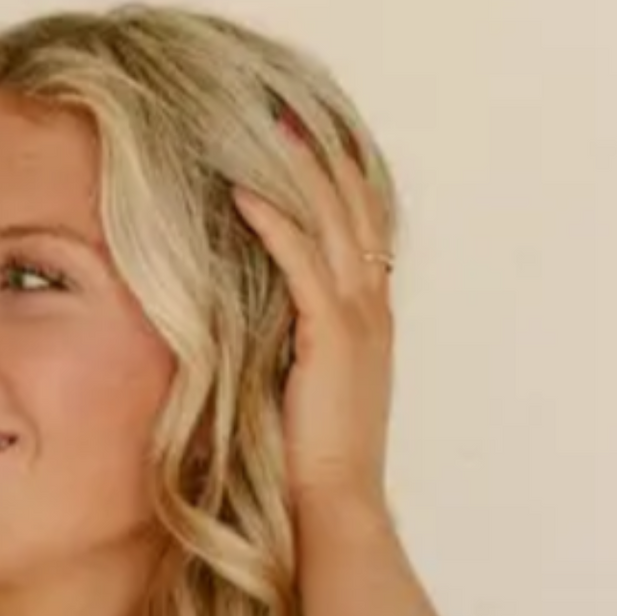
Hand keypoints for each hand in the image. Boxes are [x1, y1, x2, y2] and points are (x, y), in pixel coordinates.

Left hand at [232, 108, 397, 528]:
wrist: (337, 508)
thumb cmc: (314, 467)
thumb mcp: (306, 392)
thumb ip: (294, 351)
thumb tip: (254, 329)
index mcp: (372, 320)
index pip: (362, 227)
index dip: (340, 178)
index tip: (309, 138)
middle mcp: (373, 309)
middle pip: (352, 207)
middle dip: (319, 154)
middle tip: (283, 107)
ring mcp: (358, 320)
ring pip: (332, 222)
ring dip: (297, 170)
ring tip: (264, 126)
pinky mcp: (331, 337)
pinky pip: (302, 261)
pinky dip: (275, 221)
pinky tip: (243, 192)